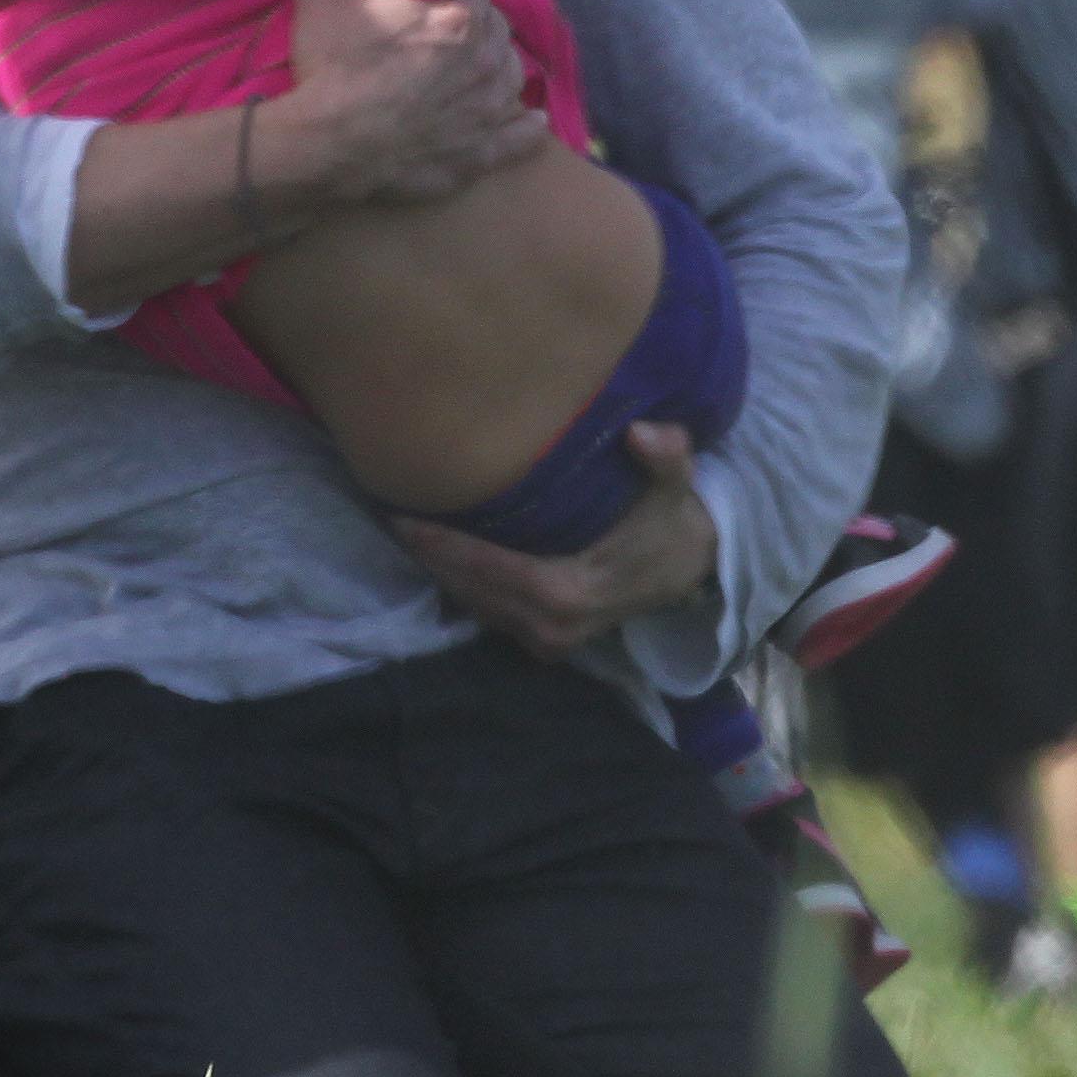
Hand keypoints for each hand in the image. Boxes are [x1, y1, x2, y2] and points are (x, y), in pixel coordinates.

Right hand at [264, 0, 543, 210]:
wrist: (326, 148)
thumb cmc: (331, 66)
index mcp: (459, 19)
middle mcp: (486, 62)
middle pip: (496, 32)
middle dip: (475, 29)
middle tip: (441, 35)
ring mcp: (486, 112)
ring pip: (511, 78)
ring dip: (496, 72)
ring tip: (471, 73)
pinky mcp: (478, 155)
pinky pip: (518, 140)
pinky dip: (523, 130)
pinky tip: (528, 122)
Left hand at [385, 424, 718, 657]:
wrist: (688, 573)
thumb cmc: (667, 522)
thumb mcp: (673, 486)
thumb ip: (664, 456)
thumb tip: (645, 432)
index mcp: (572, 591)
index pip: (495, 571)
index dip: (449, 548)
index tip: (406, 521)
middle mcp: (553, 625)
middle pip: (473, 590)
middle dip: (429, 556)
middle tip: (388, 517)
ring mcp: (547, 641)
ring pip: (474, 605)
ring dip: (438, 572)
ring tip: (401, 531)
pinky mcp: (543, 644)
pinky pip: (488, 615)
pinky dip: (459, 586)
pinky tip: (433, 555)